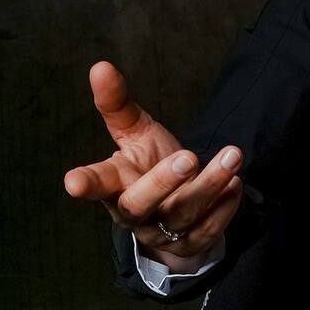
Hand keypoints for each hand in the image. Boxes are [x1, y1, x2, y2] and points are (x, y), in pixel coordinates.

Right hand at [61, 61, 243, 268]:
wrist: (176, 206)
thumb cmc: (148, 163)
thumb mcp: (134, 133)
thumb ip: (118, 104)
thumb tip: (101, 66)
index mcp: (113, 184)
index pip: (95, 184)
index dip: (84, 183)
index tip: (73, 183)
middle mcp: (133, 212)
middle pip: (140, 203)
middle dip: (164, 182)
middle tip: (188, 157)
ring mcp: (161, 231)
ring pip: (182, 215)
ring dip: (209, 186)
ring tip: (232, 157)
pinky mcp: (190, 243)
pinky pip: (208, 230)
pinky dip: (225, 207)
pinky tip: (236, 183)